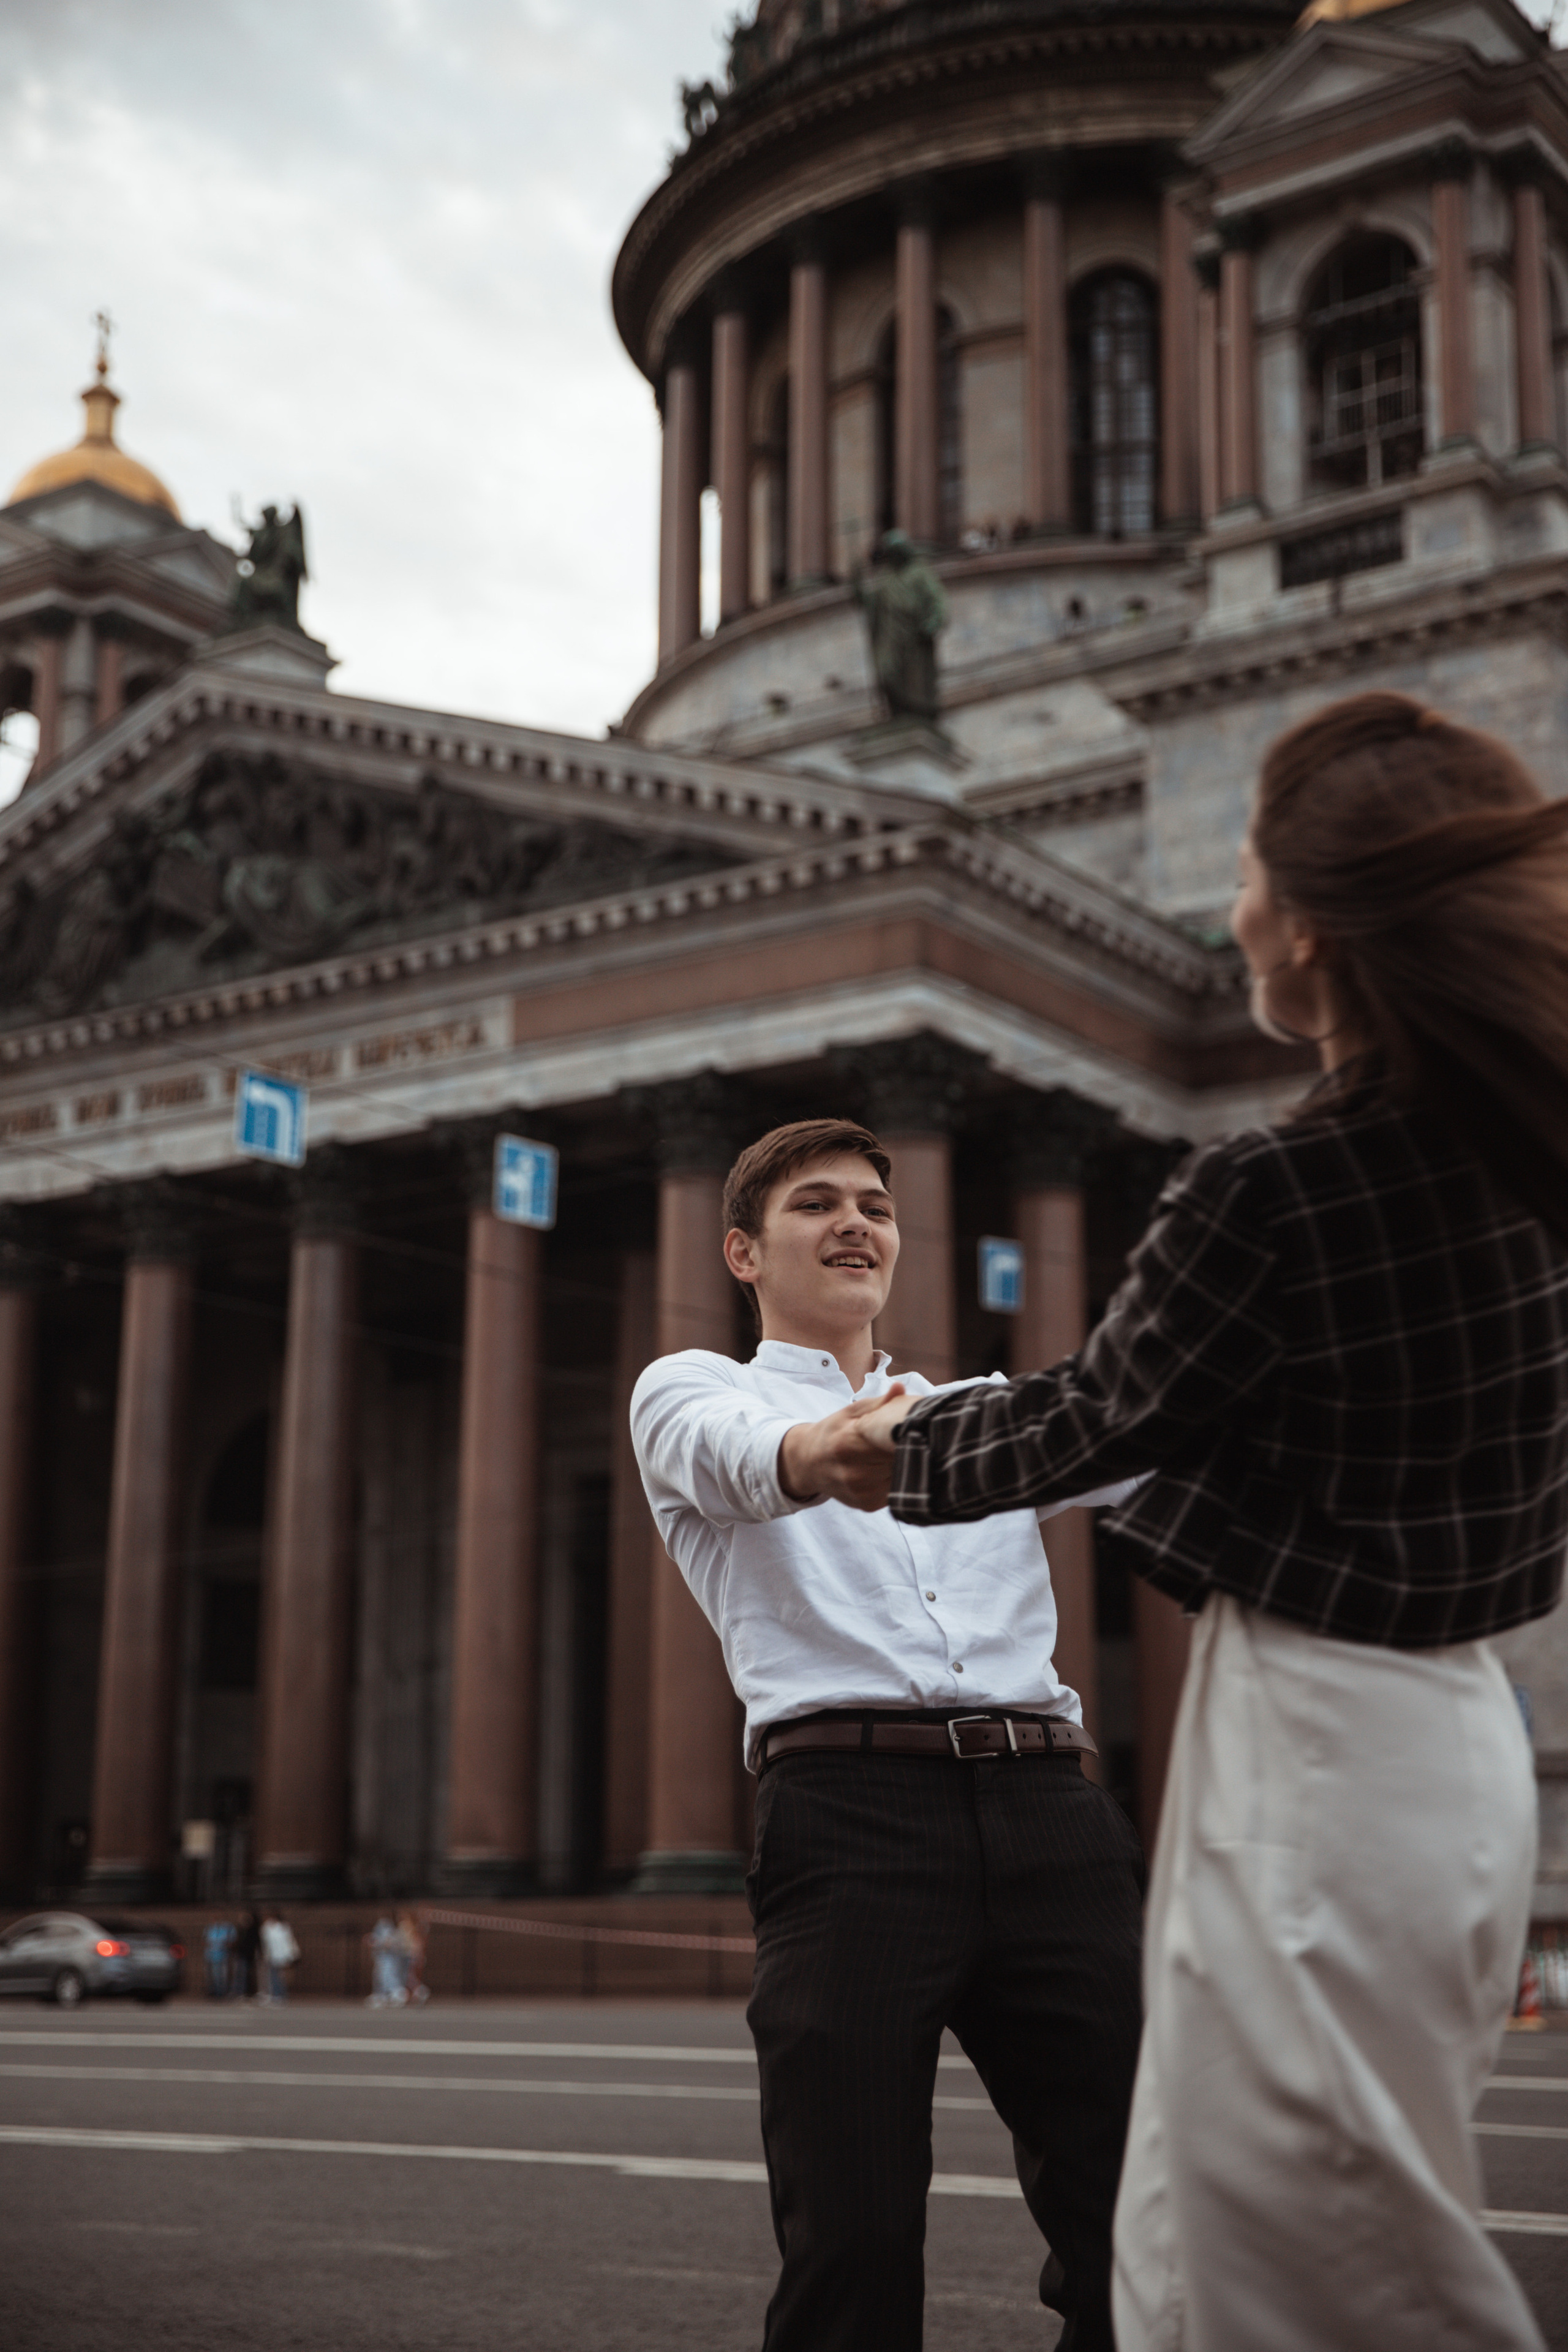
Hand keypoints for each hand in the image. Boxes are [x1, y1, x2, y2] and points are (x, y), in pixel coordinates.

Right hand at [778, 1387, 915, 1511]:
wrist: (808, 1464)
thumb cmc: (832, 1433)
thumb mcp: (850, 1412)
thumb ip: (878, 1403)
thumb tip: (900, 1388)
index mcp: (848, 1442)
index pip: (893, 1438)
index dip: (912, 1431)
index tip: (925, 1423)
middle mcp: (854, 1473)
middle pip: (902, 1459)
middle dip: (915, 1445)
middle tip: (923, 1434)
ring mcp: (863, 1492)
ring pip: (903, 1476)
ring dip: (909, 1462)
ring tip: (908, 1449)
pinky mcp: (869, 1505)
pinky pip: (896, 1489)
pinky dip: (899, 1477)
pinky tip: (892, 1467)